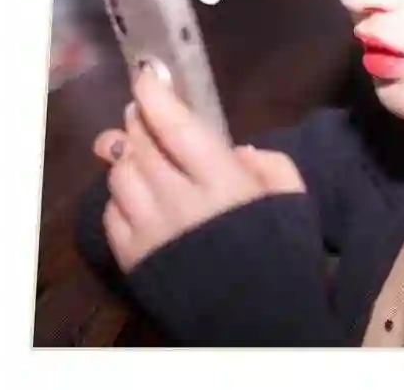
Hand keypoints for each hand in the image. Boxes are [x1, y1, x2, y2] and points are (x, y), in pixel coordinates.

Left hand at [93, 63, 305, 274]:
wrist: (262, 327)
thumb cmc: (281, 256)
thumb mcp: (292, 198)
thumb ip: (268, 163)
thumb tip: (236, 150)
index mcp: (220, 181)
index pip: (173, 125)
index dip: (153, 95)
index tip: (145, 76)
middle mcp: (179, 201)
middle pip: (141, 145)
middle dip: (137, 121)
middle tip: (141, 112)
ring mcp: (152, 233)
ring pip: (119, 177)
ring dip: (126, 158)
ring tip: (139, 155)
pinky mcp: (135, 262)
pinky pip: (110, 216)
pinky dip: (118, 199)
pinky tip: (137, 199)